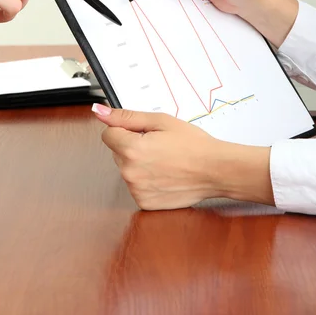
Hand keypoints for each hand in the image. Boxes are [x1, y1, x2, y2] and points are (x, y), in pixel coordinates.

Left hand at [92, 103, 273, 210]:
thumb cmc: (193, 145)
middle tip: (158, 144)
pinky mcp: (145, 203)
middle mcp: (130, 173)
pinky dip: (146, 180)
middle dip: (131, 145)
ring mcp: (136, 190)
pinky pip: (136, 185)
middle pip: (117, 152)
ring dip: (139, 163)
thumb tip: (100, 111)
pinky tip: (165, 174)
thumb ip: (126, 116)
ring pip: (126, 169)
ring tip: (164, 160)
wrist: (216, 170)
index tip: (142, 132)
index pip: (108, 134)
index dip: (125, 130)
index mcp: (131, 149)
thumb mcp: (160, 121)